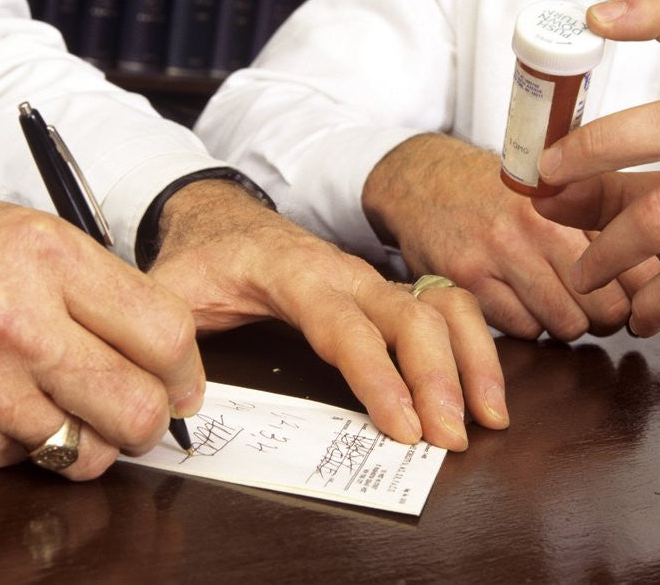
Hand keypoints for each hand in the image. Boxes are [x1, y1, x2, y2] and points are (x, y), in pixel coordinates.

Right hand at [0, 200, 204, 479]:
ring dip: (88, 441)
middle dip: (152, 420)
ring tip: (59, 407)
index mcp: (45, 254)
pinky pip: (24, 460)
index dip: (186, 369)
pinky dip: (24, 444)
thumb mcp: (10, 234)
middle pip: (140, 404)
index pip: (165, 330)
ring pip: (88, 450)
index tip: (182, 382)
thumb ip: (91, 285)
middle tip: (141, 413)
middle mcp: (16, 319)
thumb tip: (163, 344)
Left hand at [148, 180, 509, 450]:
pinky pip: (445, 307)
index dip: (377, 376)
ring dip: (471, 360)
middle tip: (451, 439)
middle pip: (409, 317)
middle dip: (438, 378)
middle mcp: (346, 274)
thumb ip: (171, 337)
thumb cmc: (203, 258)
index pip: (345, 326)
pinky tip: (485, 388)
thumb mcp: (171, 290)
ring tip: (489, 417)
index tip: (402, 426)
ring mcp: (372, 281)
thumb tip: (181, 402)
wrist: (226, 221)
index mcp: (293, 273)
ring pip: (440, 307)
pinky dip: (473, 344)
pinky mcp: (386, 293)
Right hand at [362, 134, 656, 339]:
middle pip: (604, 306)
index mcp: (566, 200)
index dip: (642, 291)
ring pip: (565, 324)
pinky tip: (519, 303)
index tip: (637, 297)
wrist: (421, 180)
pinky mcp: (466, 283)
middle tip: (595, 307)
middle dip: (606, 316)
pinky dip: (528, 325)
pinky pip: (522, 329)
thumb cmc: (494, 190)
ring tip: (555, 303)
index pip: (632, 265)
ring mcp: (496, 256)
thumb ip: (600, 221)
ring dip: (567, 323)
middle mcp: (533, 227)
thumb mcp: (552, 189)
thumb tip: (658, 274)